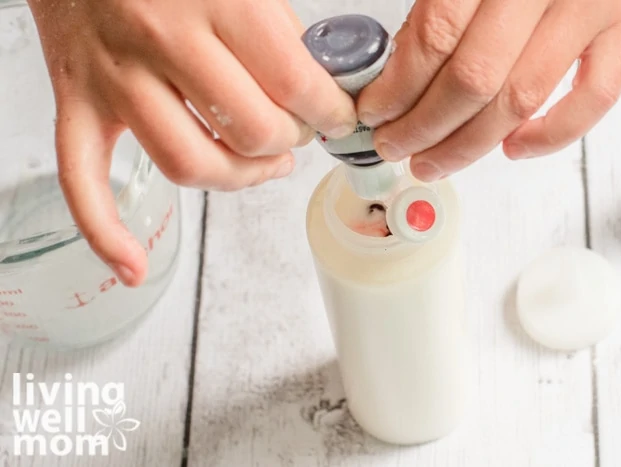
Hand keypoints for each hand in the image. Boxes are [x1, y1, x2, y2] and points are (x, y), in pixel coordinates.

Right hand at [27, 0, 355, 286]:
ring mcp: (114, 79)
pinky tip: (133, 267)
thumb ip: (279, 31)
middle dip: (290, 144)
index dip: (330, 112)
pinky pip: (84, 181)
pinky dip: (104, 232)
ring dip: (239, 179)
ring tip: (265, 168)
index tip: (339, 118)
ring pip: (188, 164)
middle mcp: (159, 41)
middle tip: (299, 134)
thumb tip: (319, 88)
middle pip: (249, 131)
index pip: (292, 84)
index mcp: (211, 0)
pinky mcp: (76, 105)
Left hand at [358, 0, 620, 180]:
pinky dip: (553, 135)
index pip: (435, 38)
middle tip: (394, 145)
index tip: (374, 112)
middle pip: (475, 80)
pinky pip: (595, 96)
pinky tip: (512, 149)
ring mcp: (593, 3)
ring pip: (521, 101)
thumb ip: (434, 5)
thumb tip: (394, 75)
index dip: (397, 89)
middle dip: (423, 128)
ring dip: (467, 145)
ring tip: (432, 160)